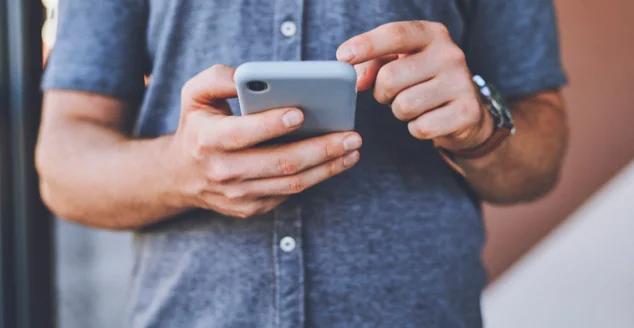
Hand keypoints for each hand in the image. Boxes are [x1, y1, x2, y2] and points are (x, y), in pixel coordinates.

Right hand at [171, 65, 361, 217]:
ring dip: (328, 167)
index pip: (242, 133)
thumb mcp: (194, 94)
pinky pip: (289, 193)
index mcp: (207, 139)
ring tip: (352, 150)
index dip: (272, 124)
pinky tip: (335, 162)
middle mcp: (222, 171)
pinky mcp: (251, 208)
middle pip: (280, 162)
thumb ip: (219, 78)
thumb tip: (253, 76)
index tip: (301, 112)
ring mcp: (237, 195)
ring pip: (291, 183)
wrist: (181, 176)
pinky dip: (316, 177)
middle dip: (320, 149)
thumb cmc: (198, 126)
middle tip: (351, 135)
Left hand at [337, 21, 493, 151]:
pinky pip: (420, 127)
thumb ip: (372, 64)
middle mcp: (450, 54)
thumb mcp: (399, 63)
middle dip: (382, 92)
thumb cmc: (421, 82)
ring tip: (414, 105)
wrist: (465, 112)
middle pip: (390, 77)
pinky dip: (416, 128)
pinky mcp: (466, 112)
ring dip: (399, 112)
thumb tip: (358, 80)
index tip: (343, 57)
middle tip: (393, 94)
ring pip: (404, 105)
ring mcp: (462, 82)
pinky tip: (429, 119)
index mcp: (432, 34)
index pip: (395, 34)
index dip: (367, 44)